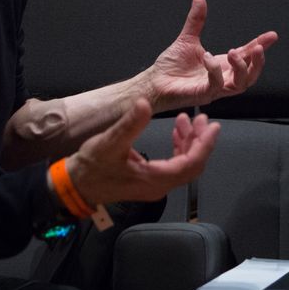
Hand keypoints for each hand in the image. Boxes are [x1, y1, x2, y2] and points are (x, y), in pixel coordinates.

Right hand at [65, 99, 219, 204]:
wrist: (75, 186)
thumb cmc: (91, 167)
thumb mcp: (110, 142)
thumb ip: (130, 124)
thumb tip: (145, 104)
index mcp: (155, 178)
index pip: (191, 163)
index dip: (205, 145)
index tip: (214, 126)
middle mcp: (159, 185)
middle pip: (192, 166)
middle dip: (200, 141)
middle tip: (202, 119)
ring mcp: (155, 185)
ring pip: (184, 166)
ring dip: (189, 143)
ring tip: (186, 121)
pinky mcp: (148, 181)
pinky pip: (173, 166)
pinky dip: (179, 149)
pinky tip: (175, 134)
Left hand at [147, 0, 277, 110]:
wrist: (154, 82)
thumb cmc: (170, 66)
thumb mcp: (187, 38)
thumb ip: (196, 20)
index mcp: (221, 65)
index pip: (246, 56)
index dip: (260, 46)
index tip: (271, 36)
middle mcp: (222, 77)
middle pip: (251, 75)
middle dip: (258, 62)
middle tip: (258, 48)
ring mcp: (214, 88)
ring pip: (241, 84)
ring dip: (242, 68)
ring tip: (235, 52)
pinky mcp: (204, 94)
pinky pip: (217, 85)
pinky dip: (215, 70)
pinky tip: (208, 58)